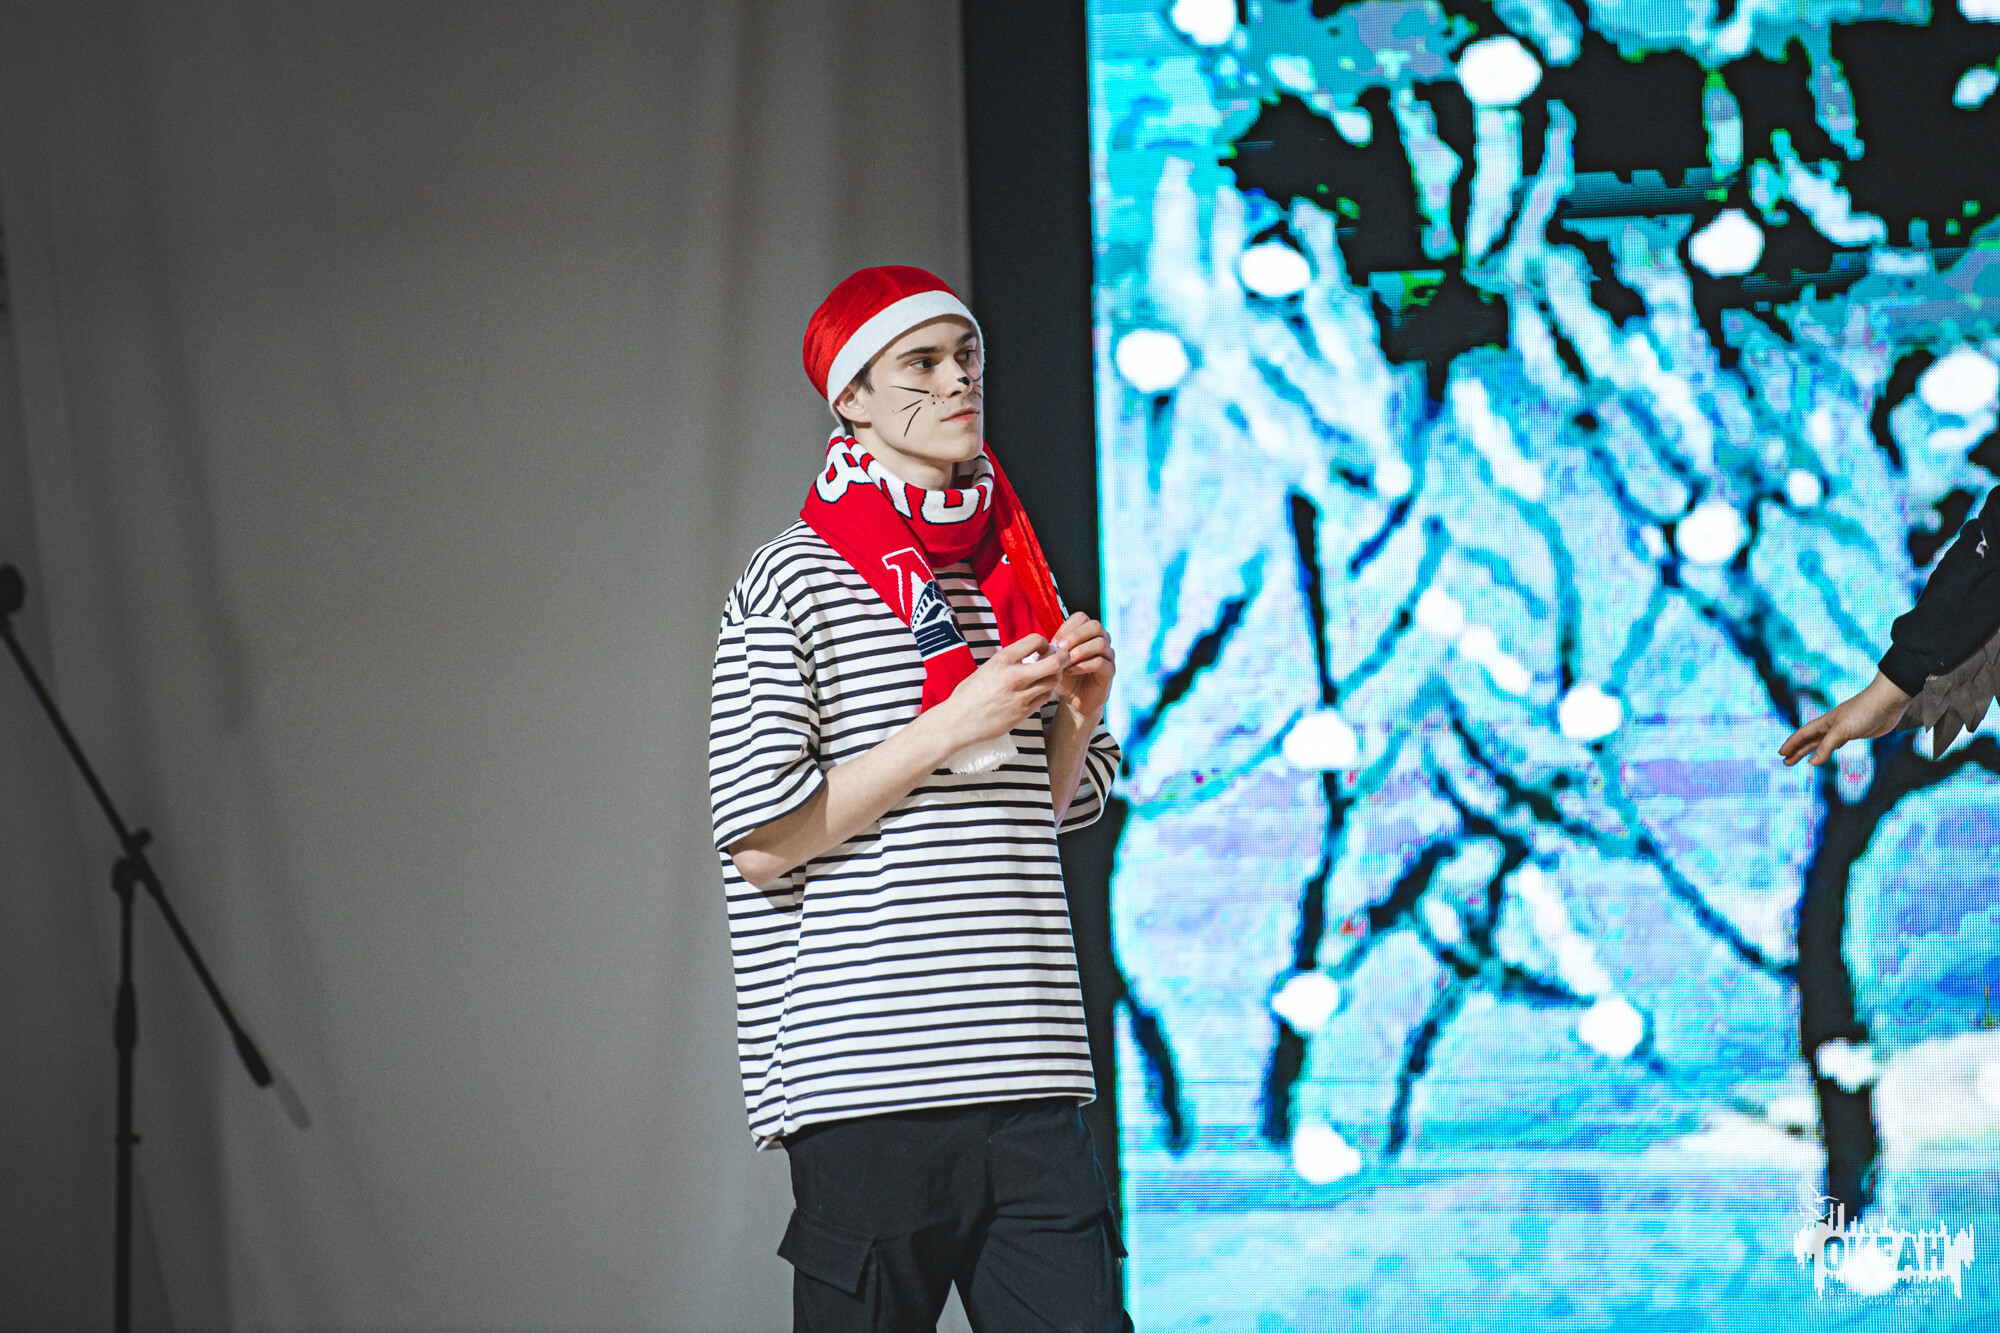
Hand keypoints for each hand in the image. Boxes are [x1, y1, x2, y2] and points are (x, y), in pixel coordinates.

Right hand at [936, 634, 1067, 748]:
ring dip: (1055, 676)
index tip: (1042, 648)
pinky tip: (1037, 691)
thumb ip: (1008, 661)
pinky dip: (1045, 692)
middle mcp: (1014, 676)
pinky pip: (1045, 697)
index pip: (1036, 640)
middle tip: (1059, 659)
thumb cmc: (969, 694)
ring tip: (1047, 676)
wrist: (958, 721)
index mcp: (1002, 660)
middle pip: (1055, 662)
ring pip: (1054, 681)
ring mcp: (1021, 696)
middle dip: (1062, 658)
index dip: (1044, 643)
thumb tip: (1028, 655)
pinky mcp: (1024, 712)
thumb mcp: (986, 668)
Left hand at [1050, 612, 1115, 720]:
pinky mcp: (1110, 670)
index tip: (1054, 643)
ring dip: (1079, 652)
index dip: (1066, 628)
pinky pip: (1101, 662)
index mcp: (1087, 633)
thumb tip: (1046, 644)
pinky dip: (1083, 665)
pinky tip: (1071, 671)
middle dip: (1075, 636)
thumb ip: (1050, 650)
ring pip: (1100, 643)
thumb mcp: (1053, 661)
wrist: (1074, 699)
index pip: (1081, 617)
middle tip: (1061, 649)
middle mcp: (1101, 640)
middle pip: (1095, 626)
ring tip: (1065, 663)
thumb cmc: (1065, 677)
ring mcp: (1108, 655)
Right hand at [1779, 672, 1911, 766]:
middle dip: (1797, 750)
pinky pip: (1836, 744)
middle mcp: (1831, 726)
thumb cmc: (1863, 712)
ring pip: (1822, 743)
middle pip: (1809, 740)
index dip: (1791, 744)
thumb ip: (1826, 747)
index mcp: (1824, 722)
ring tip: (1802, 761)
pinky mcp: (1855, 733)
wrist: (1887, 702)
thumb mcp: (1842, 730)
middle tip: (1786, 762)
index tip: (1781, 754)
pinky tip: (1827, 753)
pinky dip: (1828, 750)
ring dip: (1811, 751)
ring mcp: (1843, 729)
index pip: (1802, 734)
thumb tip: (1812, 763)